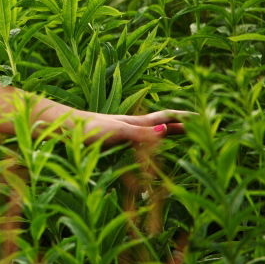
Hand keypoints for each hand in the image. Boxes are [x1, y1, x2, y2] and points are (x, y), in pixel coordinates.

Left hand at [78, 109, 194, 144]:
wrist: (60, 128)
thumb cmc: (86, 129)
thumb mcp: (116, 132)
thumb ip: (140, 132)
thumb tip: (167, 129)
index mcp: (135, 123)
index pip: (166, 118)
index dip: (185, 118)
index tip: (204, 116)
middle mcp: (130, 125)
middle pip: (160, 123)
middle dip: (179, 124)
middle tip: (199, 126)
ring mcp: (119, 132)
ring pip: (149, 131)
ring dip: (165, 131)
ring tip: (177, 132)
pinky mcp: (109, 140)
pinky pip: (136, 141)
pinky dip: (147, 143)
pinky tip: (144, 147)